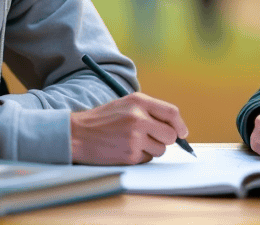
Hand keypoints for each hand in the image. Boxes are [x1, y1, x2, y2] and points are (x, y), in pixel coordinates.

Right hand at [70, 93, 188, 164]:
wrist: (77, 134)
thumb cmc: (103, 120)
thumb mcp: (126, 105)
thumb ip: (149, 111)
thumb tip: (175, 128)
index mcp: (139, 101)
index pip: (172, 113)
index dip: (180, 125)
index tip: (183, 133)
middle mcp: (139, 117)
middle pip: (170, 135)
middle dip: (166, 139)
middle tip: (153, 138)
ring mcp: (134, 137)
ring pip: (160, 149)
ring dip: (151, 149)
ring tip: (133, 142)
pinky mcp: (129, 155)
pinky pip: (147, 159)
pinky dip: (140, 157)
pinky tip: (125, 149)